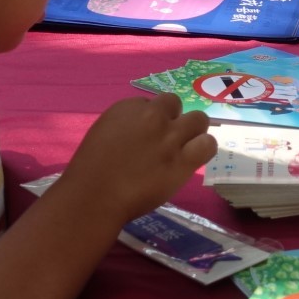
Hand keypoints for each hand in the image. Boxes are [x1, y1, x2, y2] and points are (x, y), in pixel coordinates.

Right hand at [57, 94, 215, 225]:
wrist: (94, 196)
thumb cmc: (90, 170)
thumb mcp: (104, 133)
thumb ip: (126, 126)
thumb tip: (142, 133)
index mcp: (128, 107)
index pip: (152, 103)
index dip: (152, 119)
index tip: (147, 135)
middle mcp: (152, 116)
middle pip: (176, 104)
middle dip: (173, 119)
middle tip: (168, 139)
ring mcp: (170, 137)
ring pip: (199, 119)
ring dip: (193, 130)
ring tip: (185, 147)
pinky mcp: (182, 160)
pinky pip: (208, 144)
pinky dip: (204, 148)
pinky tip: (194, 157)